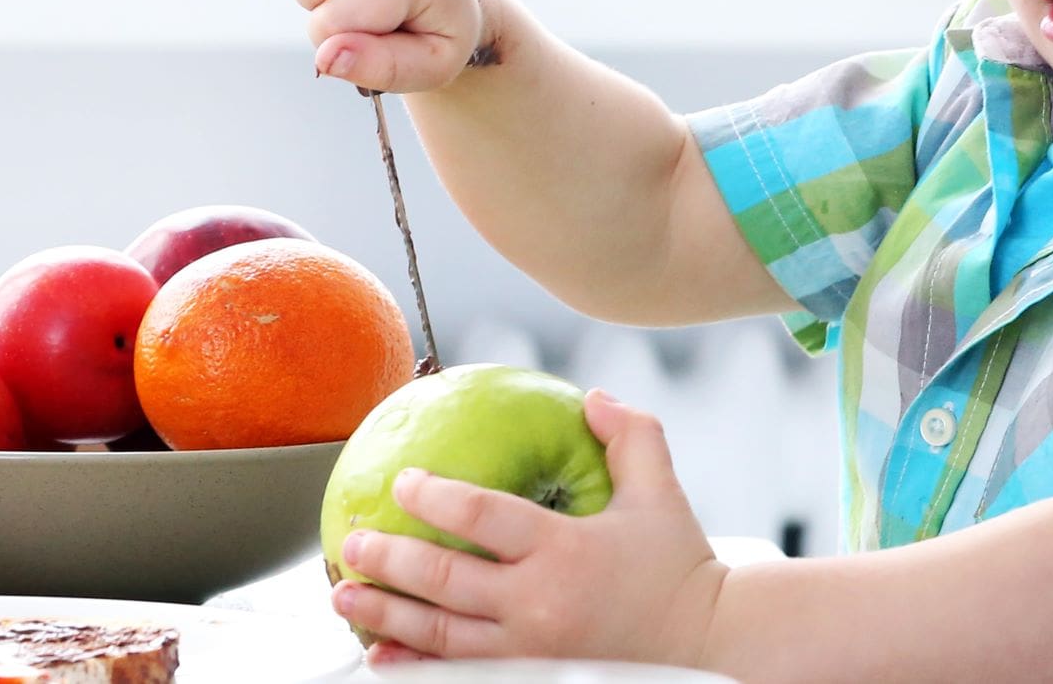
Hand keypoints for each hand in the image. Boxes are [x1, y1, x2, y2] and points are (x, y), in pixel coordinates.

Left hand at [330, 390, 728, 666]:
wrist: (708, 644)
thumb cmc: (680, 565)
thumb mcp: (660, 491)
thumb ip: (629, 434)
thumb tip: (591, 396)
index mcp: (566, 549)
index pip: (485, 518)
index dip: (436, 497)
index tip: (403, 481)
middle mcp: (540, 603)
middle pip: (446, 581)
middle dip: (390, 561)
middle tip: (354, 543)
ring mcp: (531, 649)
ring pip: (440, 636)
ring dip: (385, 616)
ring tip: (345, 597)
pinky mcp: (532, 676)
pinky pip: (458, 674)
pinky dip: (414, 668)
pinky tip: (381, 658)